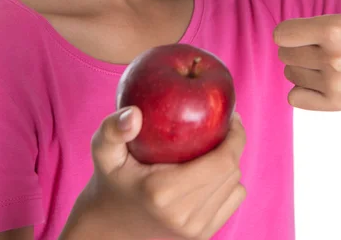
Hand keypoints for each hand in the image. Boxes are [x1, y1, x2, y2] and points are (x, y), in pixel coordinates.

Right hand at [68, 106, 246, 239]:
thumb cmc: (110, 180)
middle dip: (234, 145)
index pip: (223, 161)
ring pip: (235, 187)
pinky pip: (232, 202)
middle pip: (231, 172)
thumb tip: (135, 114)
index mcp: (164, 192)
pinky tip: (211, 169)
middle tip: (223, 123)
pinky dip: (228, 183)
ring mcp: (194, 232)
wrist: (108, 228)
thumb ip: (113, 129)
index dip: (236, 136)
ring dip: (230, 163)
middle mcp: (184, 216)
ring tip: (216, 144)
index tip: (231, 115)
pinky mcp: (201, 238)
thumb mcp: (104, 151)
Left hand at [274, 0, 340, 110]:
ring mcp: (336, 86)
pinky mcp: (337, 105)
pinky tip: (325, 79)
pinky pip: (294, 98)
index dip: (292, 29)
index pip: (280, 34)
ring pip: (289, 73)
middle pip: (283, 53)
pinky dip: (304, 90)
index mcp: (334, 30)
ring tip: (329, 61)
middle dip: (298, 46)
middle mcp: (334, 60)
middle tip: (324, 44)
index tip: (310, 28)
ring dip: (302, 67)